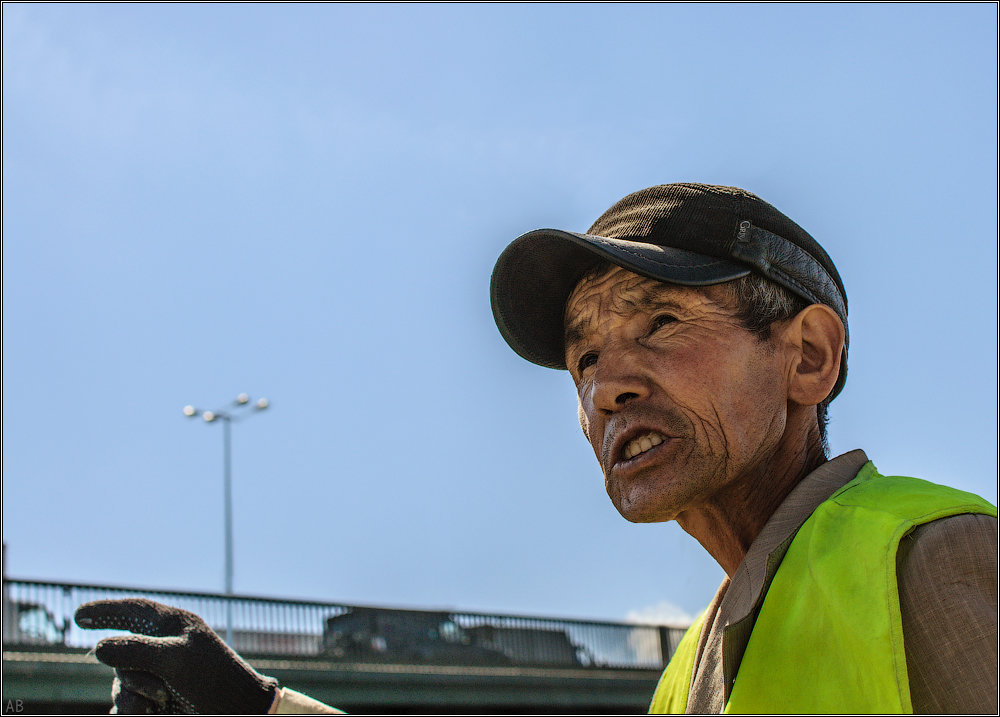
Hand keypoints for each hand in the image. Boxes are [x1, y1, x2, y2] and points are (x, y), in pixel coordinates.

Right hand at [75, 598, 277, 713]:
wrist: (234, 712)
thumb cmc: (212, 681)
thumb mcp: (174, 660)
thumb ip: (135, 651)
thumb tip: (97, 648)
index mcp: (173, 626)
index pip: (133, 611)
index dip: (105, 611)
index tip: (78, 615)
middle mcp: (163, 646)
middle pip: (120, 655)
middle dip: (133, 676)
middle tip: (161, 690)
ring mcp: (159, 674)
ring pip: (121, 684)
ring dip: (136, 698)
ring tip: (163, 704)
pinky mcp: (156, 699)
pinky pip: (125, 704)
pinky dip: (133, 710)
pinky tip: (150, 713)